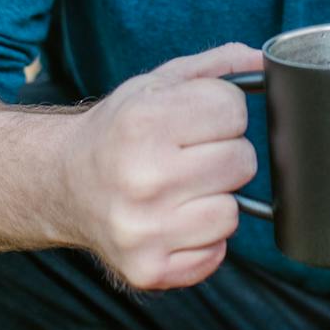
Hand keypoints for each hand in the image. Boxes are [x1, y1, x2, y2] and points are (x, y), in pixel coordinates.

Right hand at [65, 42, 262, 289]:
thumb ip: (217, 68)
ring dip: (215, 199)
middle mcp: (142, 178)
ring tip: (180, 189)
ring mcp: (144, 229)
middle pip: (242, 162)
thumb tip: (266, 60)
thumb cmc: (118, 131)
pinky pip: (216, 253)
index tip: (197, 120)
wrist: (63, 183)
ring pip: (232, 212)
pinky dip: (203, 238)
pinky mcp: (147, 269)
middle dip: (223, 154)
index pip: (234, 110)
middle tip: (188, 155)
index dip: (223, 111)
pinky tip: (173, 220)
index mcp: (143, 123)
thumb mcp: (157, 84)